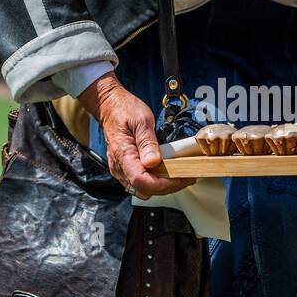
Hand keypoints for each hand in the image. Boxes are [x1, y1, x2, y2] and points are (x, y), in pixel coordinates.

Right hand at [79, 72, 193, 198]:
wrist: (110, 107)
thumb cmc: (125, 110)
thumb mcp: (141, 120)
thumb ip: (147, 142)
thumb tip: (154, 162)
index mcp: (123, 155)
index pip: (141, 181)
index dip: (163, 184)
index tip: (180, 177)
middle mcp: (120, 167)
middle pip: (144, 190)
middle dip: (167, 187)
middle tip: (186, 176)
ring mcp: (121, 170)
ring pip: (143, 190)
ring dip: (162, 186)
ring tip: (179, 174)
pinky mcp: (125, 169)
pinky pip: (141, 183)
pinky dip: (156, 181)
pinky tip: (167, 172)